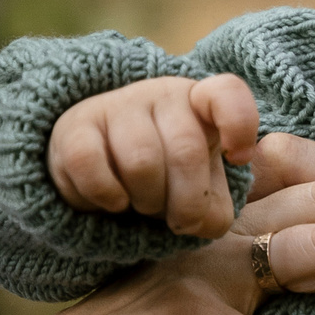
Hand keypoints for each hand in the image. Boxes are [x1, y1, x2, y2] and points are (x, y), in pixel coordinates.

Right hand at [48, 73, 259, 237]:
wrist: (98, 164)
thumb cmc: (164, 177)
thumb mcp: (201, 189)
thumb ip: (215, 210)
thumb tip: (203, 222)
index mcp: (200, 103)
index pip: (227, 92)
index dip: (240, 126)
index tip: (238, 158)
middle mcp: (160, 95)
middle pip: (186, 151)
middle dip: (186, 201)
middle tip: (178, 219)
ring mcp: (115, 105)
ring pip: (141, 162)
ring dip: (146, 201)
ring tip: (143, 206)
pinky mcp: (74, 126)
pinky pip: (91, 166)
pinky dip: (106, 197)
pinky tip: (113, 202)